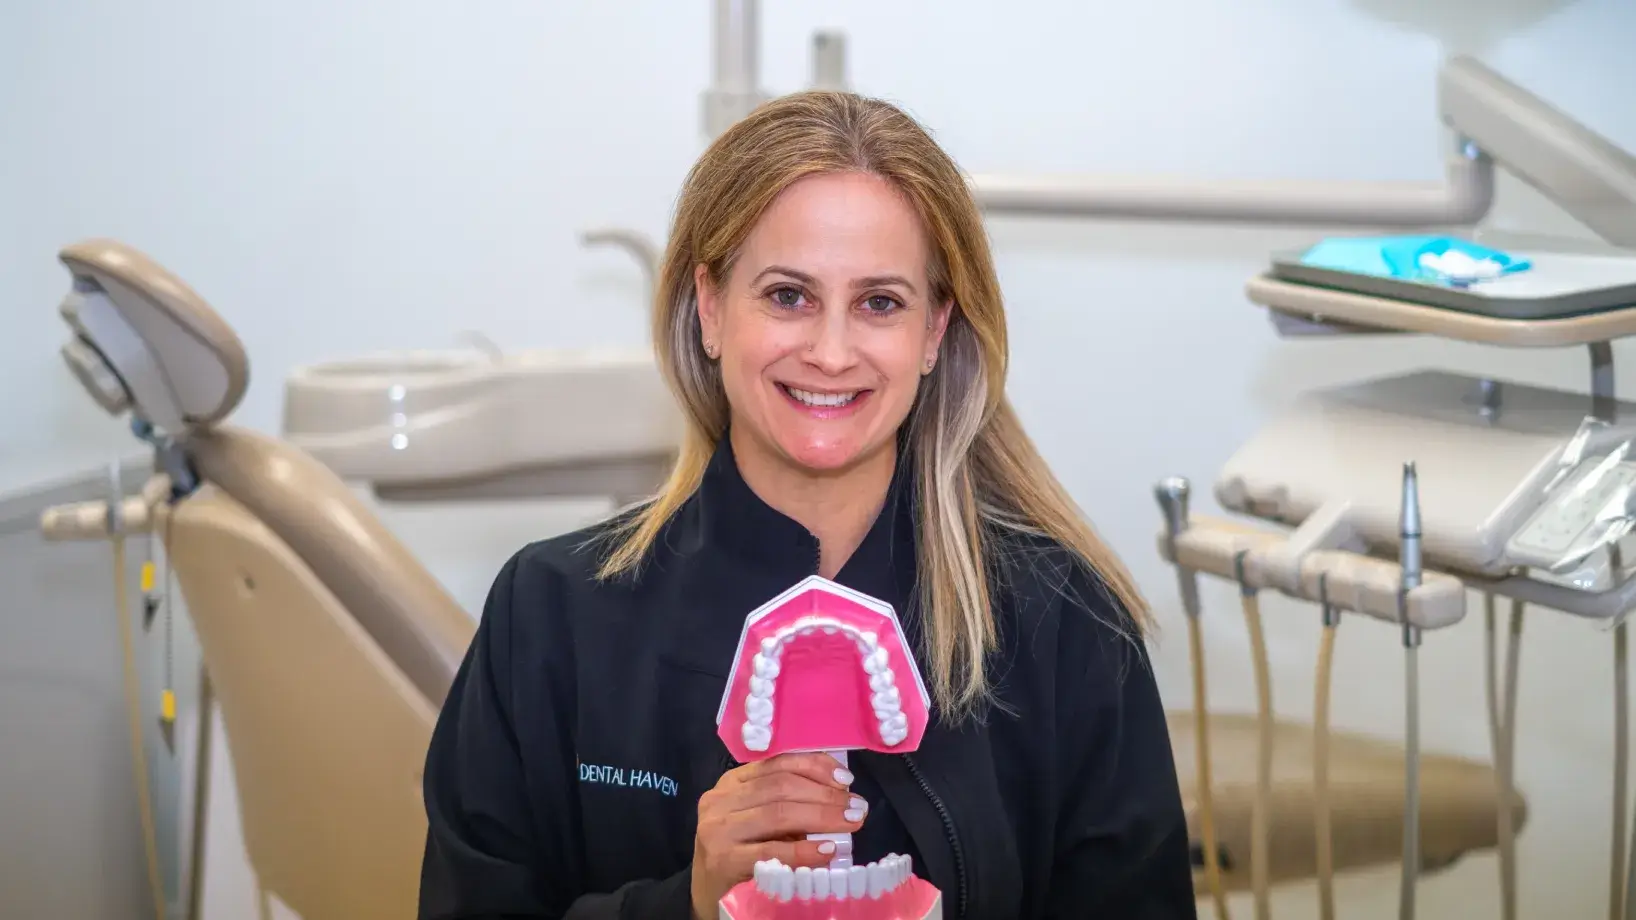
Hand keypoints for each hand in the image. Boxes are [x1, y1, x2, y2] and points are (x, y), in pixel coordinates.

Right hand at [689, 752, 866, 916]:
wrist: (708, 893)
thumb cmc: (740, 852)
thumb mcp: (759, 820)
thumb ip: (788, 804)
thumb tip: (840, 797)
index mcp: (732, 783)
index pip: (777, 763)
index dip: (815, 767)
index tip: (846, 779)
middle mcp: (721, 800)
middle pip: (781, 786)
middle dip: (825, 794)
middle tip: (857, 807)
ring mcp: (718, 829)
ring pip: (778, 813)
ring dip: (821, 816)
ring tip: (850, 822)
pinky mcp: (722, 860)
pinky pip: (771, 850)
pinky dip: (803, 850)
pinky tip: (827, 850)